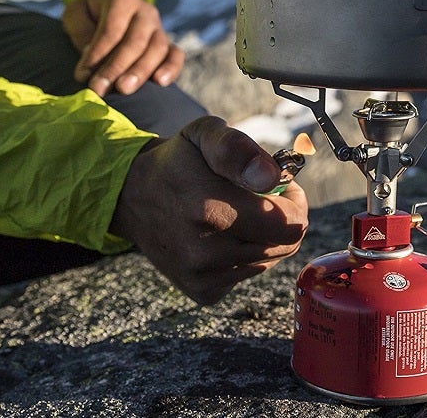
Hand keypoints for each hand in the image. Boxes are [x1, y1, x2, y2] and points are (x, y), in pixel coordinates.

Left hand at [62, 0, 184, 96]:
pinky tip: (160, 83)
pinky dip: (171, 69)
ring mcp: (159, 28)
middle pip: (135, 41)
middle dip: (116, 67)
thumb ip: (81, 31)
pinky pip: (176, 55)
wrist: (109, 13)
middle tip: (100, 89)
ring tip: (124, 89)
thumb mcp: (76, 15)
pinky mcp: (168, 44)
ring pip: (157, 50)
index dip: (97, 54)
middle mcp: (146, 11)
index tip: (82, 76)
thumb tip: (91, 54)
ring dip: (140, 72)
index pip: (111, 30)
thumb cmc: (89, 16)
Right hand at [110, 116, 308, 304]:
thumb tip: (270, 177)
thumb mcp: (205, 134)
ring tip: (237, 212)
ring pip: (269, 259)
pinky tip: (222, 236)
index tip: (281, 186)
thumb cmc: (177, 161)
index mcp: (209, 209)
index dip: (295, 202)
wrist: (131, 196)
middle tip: (259, 196)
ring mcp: (203, 276)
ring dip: (264, 236)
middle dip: (282, 217)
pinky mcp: (202, 291)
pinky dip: (246, 256)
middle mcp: (206, 251)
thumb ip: (239, 150)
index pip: (289, 224)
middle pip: (285, 244)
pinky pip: (249, 275)